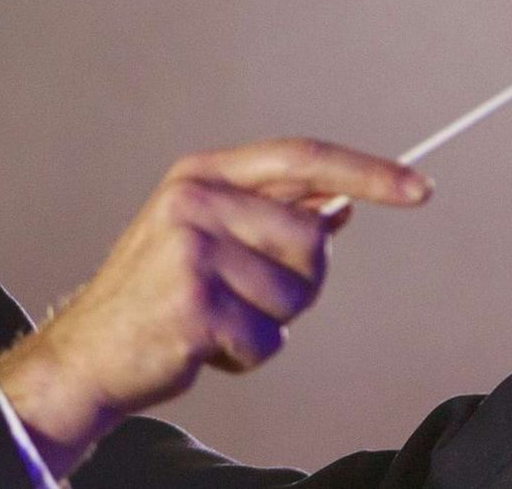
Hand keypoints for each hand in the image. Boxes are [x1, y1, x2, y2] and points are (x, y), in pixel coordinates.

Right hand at [0, 138, 431, 476]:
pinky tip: (209, 343)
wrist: (91, 351)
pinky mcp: (193, 306)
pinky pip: (269, 338)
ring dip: (272, 320)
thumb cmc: (163, 290)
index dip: (369, 173)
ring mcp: (191, 251)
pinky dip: (250, 353)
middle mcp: (196, 201)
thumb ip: (276, 213)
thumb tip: (341, 203)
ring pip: (298, 292)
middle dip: (299, 279)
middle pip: (313, 237)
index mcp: (206, 174)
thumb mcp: (212, 233)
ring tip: (221, 316)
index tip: (420, 188)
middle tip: (245, 292)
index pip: (306, 159)